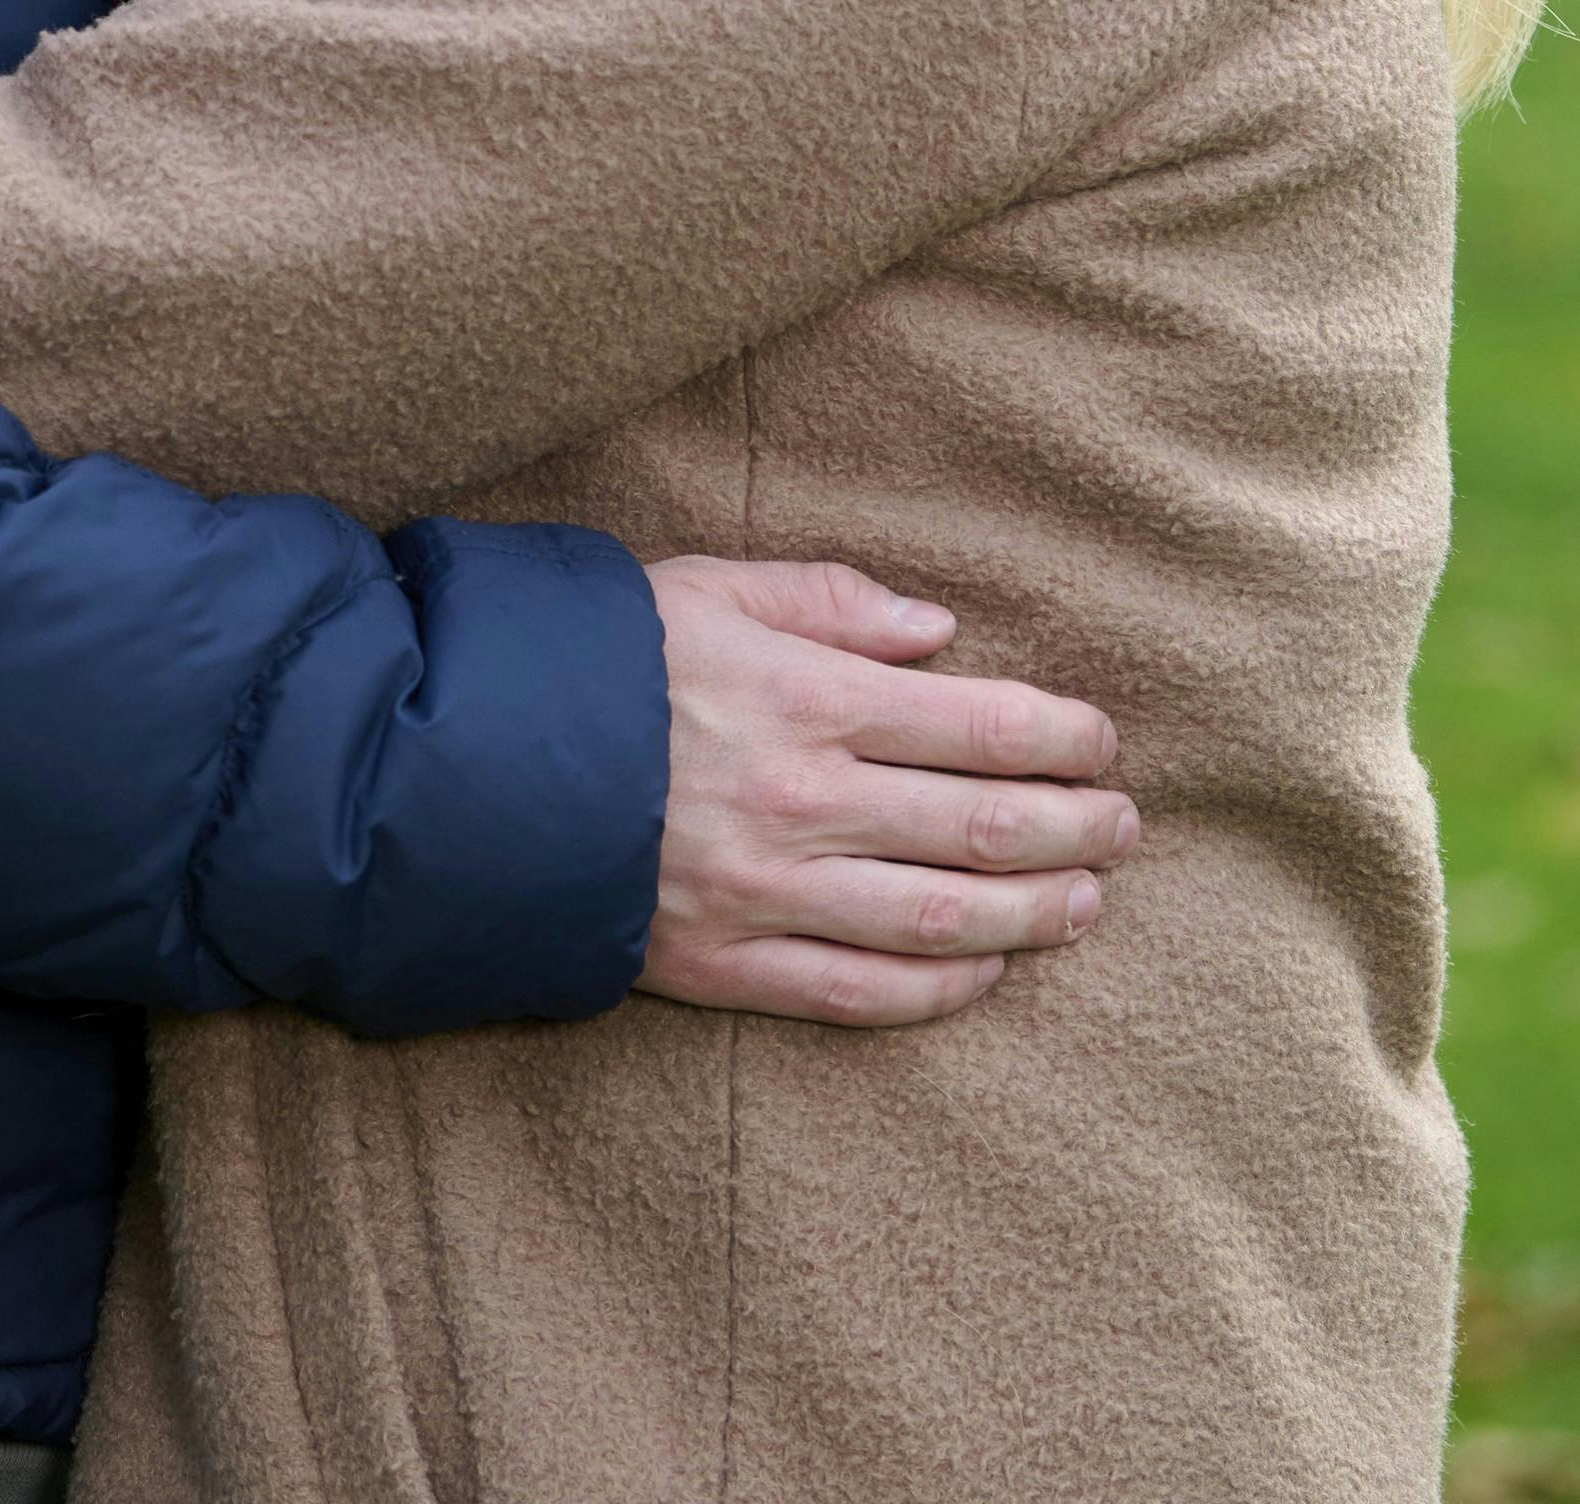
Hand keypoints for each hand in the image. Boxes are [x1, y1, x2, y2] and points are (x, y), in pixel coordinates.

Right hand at [636, 554, 1132, 1029]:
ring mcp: (768, 894)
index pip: (982, 724)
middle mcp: (804, 802)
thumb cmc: (588, 662)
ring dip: (1034, 914)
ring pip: (943, 920)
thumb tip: (940, 634)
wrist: (457, 767)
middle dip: (1075, 826)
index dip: (1064, 738)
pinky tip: (986, 971)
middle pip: (985, 826)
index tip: (1102, 742)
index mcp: (806, 697)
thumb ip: (827, 600)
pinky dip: (939, 989)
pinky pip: (859, 993)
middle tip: (1122, 824)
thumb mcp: (703, 587)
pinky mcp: (724, 965)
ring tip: (1086, 901)